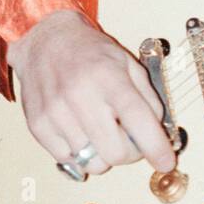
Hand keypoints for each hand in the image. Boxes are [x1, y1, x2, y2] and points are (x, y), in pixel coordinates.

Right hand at [6, 9, 176, 174]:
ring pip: (92, 162)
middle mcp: (81, 96)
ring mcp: (57, 113)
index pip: (138, 120)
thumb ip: (147, 97)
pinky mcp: (38, 126)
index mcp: (109, 77)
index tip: (166, 161)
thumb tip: (158, 133)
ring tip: (102, 131)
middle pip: (115, 152)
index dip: (155, 146)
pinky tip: (81, 131)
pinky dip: (80, 154)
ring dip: (104, 154)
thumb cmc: (90, 52)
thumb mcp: (127, 62)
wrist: (46, 40)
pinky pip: (68, 160)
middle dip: (130, 153)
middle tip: (130, 140)